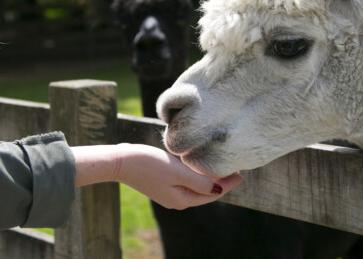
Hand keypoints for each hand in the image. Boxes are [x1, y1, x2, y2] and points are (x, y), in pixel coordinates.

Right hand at [72, 144, 242, 209]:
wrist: (120, 161)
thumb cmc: (148, 164)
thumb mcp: (177, 172)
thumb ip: (199, 182)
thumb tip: (219, 189)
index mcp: (182, 200)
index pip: (213, 194)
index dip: (228, 184)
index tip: (241, 173)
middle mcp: (177, 200)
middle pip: (206, 192)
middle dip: (221, 182)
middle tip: (235, 168)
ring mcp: (169, 193)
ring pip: (196, 187)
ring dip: (209, 178)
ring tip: (221, 166)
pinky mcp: (162, 184)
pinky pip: (186, 182)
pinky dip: (196, 176)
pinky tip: (199, 166)